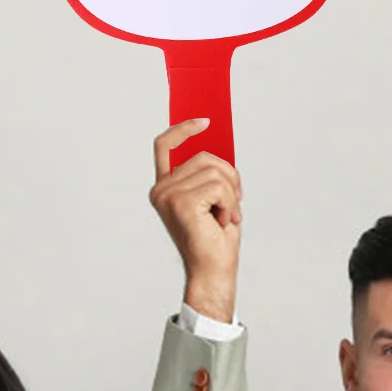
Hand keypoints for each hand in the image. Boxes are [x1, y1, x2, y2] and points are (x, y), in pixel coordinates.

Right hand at [149, 120, 241, 323]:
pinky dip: (230, 203)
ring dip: (230, 194)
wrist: (212, 269)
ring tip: (223, 216)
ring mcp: (168, 196)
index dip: (183, 129)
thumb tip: (218, 149)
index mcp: (164, 188)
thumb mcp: (212, 198)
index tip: (205, 121)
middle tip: (229, 205)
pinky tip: (222, 221)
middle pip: (204, 157)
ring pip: (215, 171)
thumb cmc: (214, 238)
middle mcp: (161, 190)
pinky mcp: (181, 203)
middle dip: (228, 177)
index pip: (164, 146)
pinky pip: (219, 186)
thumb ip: (209, 174)